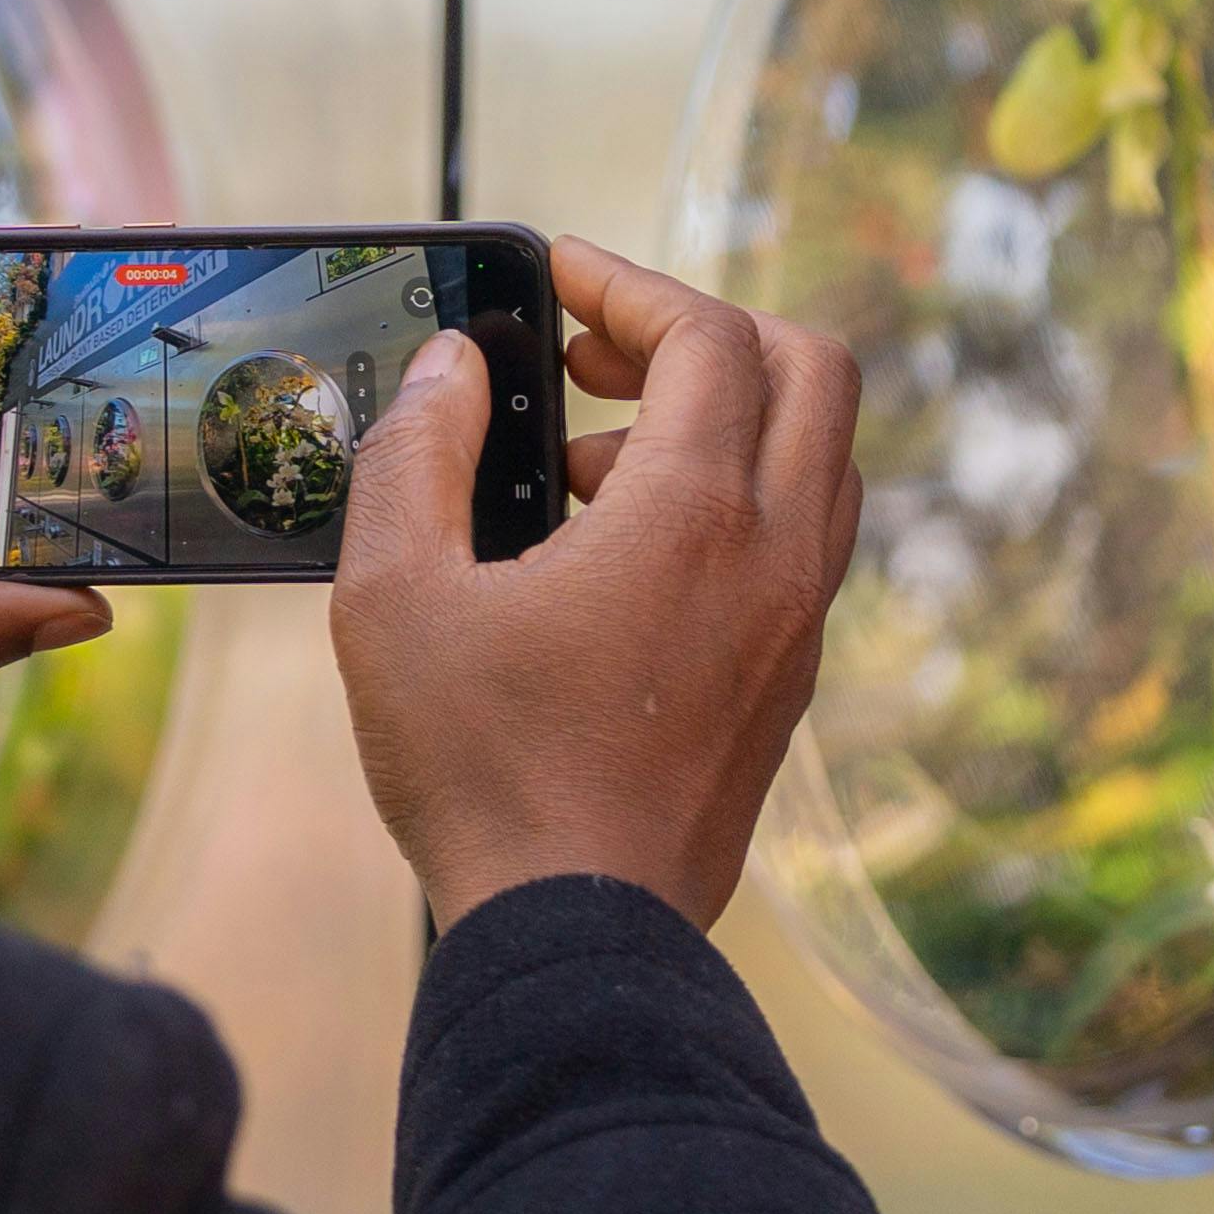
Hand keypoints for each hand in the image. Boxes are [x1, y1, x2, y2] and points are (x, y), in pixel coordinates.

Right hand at [329, 237, 860, 931]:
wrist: (578, 939)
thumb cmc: (486, 775)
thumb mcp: (397, 598)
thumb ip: (418, 456)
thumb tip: (454, 367)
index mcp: (698, 516)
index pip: (710, 334)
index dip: (630, 283)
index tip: (557, 275)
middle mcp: (777, 557)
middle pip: (810, 371)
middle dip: (705, 332)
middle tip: (595, 359)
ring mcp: (798, 625)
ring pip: (815, 460)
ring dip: (721, 423)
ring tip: (584, 469)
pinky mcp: (789, 685)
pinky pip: (794, 543)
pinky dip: (727, 505)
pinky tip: (611, 559)